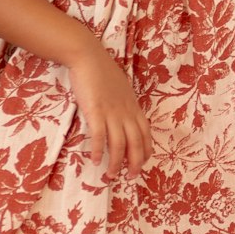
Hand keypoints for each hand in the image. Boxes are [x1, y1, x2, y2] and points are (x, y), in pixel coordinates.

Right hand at [67, 43, 153, 177]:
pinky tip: (95, 160)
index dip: (146, 150)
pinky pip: (99, 135)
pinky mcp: (95, 111)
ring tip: (111, 175)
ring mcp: (111, 112)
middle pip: (136, 143)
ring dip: (116, 162)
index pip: (145, 133)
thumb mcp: (121, 88)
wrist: (89, 57)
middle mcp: (125, 112)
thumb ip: (124, 103)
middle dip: (135, 163)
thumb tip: (123, 115)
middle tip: (131, 177)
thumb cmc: (102, 71)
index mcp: (133, 106)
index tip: (143, 162)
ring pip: (119, 144)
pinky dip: (99, 150)